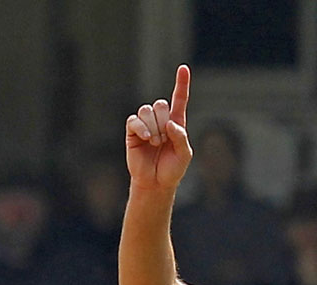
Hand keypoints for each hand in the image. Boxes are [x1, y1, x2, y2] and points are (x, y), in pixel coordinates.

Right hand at [125, 64, 192, 190]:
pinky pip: (135, 120)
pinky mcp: (133, 130)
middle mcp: (160, 120)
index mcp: (175, 123)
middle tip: (164, 141)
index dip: (181, 84)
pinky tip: (146, 138)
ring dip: (153, 128)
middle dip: (164, 122)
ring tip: (155, 143)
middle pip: (161, 104)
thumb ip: (181, 137)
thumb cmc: (172, 169)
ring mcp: (145, 124)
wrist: (156, 183)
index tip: (184, 68)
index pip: (179, 99)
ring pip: (147, 109)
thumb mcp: (184, 155)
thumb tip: (170, 124)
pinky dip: (142, 128)